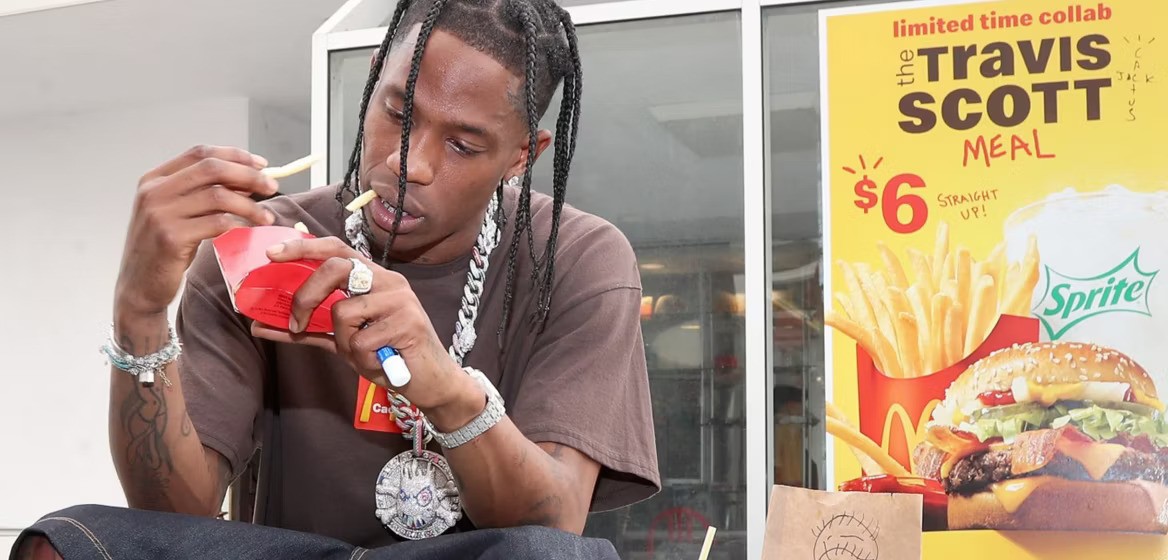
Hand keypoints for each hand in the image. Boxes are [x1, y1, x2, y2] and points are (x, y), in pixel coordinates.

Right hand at [115, 145, 278, 317]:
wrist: (139, 287)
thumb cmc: (164, 250)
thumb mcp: (179, 214)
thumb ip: (205, 194)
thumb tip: (248, 179)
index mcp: (154, 179)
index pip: (200, 153)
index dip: (235, 155)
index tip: (262, 164)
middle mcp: (154, 192)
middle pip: (212, 169)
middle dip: (248, 175)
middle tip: (272, 187)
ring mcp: (160, 214)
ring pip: (218, 196)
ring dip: (250, 205)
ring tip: (267, 217)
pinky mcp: (171, 238)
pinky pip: (217, 224)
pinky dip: (239, 224)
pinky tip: (250, 230)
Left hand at [249, 237, 470, 410]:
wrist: (431, 383)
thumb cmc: (387, 356)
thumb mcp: (344, 341)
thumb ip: (308, 329)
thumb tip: (261, 325)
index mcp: (374, 278)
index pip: (336, 249)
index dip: (303, 247)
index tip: (272, 254)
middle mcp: (388, 281)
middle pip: (335, 267)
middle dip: (307, 295)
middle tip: (296, 322)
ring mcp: (400, 300)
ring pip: (344, 311)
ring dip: (343, 341)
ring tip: (363, 353)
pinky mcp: (408, 323)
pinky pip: (361, 341)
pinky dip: (362, 359)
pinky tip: (381, 362)